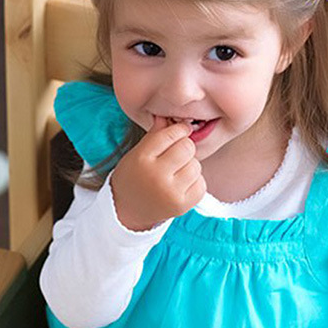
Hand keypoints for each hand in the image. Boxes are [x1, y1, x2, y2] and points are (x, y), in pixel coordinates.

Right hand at [110, 116, 206, 230]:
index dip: (178, 131)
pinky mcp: (181, 206)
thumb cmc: (134, 176)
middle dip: (184, 149)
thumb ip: (156, 135)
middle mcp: (156, 176)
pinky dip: (194, 183)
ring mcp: (170, 193)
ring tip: (176, 174)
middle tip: (175, 157)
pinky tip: (181, 186)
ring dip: (190, 167)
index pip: (171, 134)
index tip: (179, 133)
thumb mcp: (137, 153)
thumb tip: (172, 117)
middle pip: (187, 148)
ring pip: (196, 166)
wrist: (126, 211)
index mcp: (142, 158)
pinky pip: (201, 184)